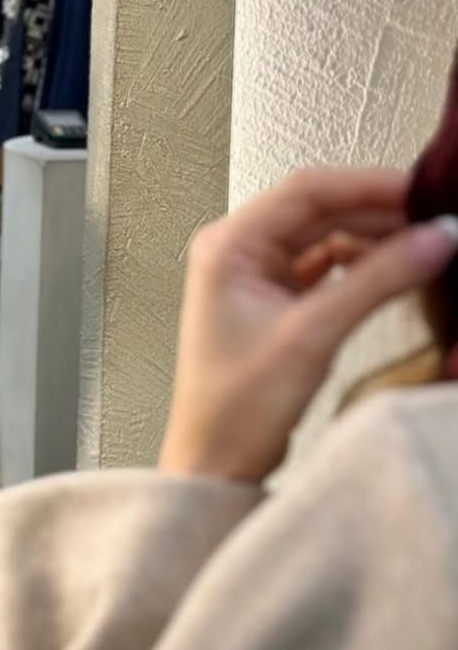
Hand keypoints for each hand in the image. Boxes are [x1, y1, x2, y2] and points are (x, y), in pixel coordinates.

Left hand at [158, 166, 457, 483]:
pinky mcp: (273, 299)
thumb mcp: (313, 336)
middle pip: (319, 208)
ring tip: (427, 247)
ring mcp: (254, 274)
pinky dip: (363, 265)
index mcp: (228, 246)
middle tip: (438, 222)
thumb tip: (436, 238)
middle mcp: (236, 250)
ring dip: (375, 238)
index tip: (427, 194)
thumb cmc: (236, 409)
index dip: (370, 185)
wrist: (214, 464)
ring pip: (326, 235)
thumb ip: (377, 281)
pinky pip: (325, 265)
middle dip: (380, 212)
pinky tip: (398, 270)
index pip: (307, 190)